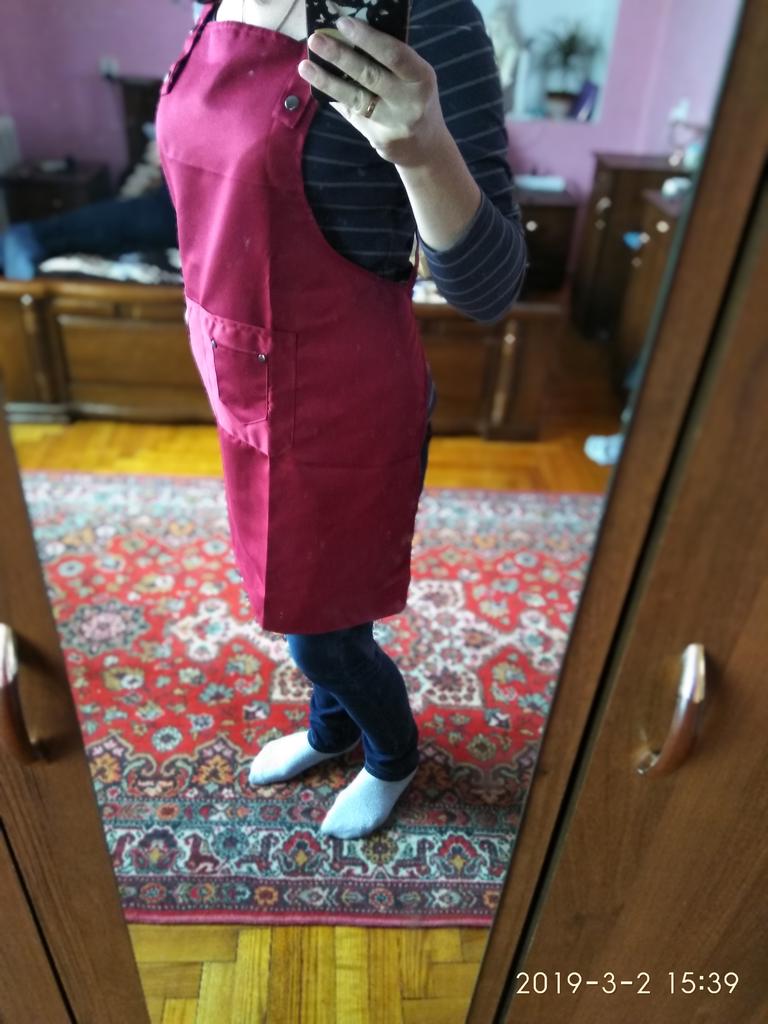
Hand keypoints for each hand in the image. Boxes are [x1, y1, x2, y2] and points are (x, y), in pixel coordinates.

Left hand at [298, 16, 447, 167]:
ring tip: (305, 66)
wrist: (426, 147)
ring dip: (327, 81)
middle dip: (340, 56)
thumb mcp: (414, 77)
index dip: (367, 39)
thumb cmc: (416, 99)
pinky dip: (335, 97)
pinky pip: (352, 113)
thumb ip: (390, 62)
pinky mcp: (378, 138)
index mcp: (421, 77)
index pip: (393, 54)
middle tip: (316, 40)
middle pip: (370, 76)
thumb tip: (349, 37)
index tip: (342, 24)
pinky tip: (318, 85)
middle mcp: (409, 102)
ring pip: (356, 98)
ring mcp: (393, 123)